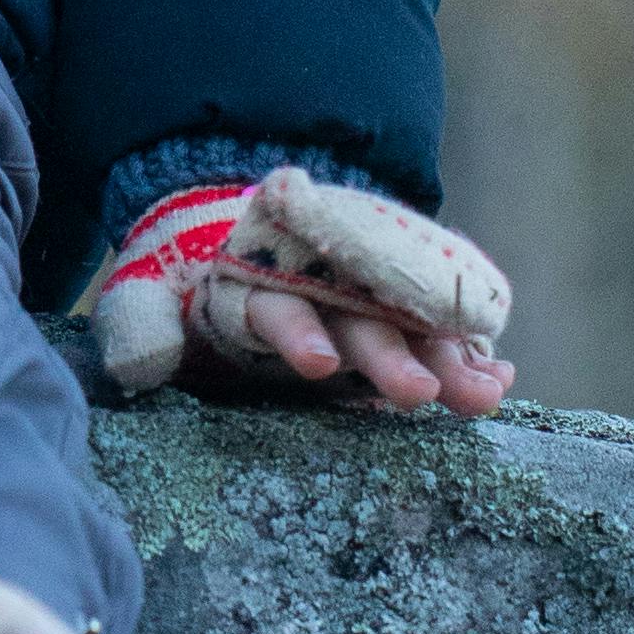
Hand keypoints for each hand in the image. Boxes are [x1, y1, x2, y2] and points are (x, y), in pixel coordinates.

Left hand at [92, 164, 515, 416]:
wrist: (240, 240)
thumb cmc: (189, 288)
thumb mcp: (147, 297)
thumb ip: (141, 326)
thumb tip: (134, 369)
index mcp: (250, 285)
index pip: (274, 306)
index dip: (297, 333)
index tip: (319, 364)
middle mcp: (314, 284)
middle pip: (354, 318)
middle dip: (389, 355)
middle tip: (425, 392)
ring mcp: (357, 296)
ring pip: (404, 324)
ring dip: (442, 355)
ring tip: (480, 392)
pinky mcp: (387, 310)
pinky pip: (432, 327)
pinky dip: (465, 348)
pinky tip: (498, 375)